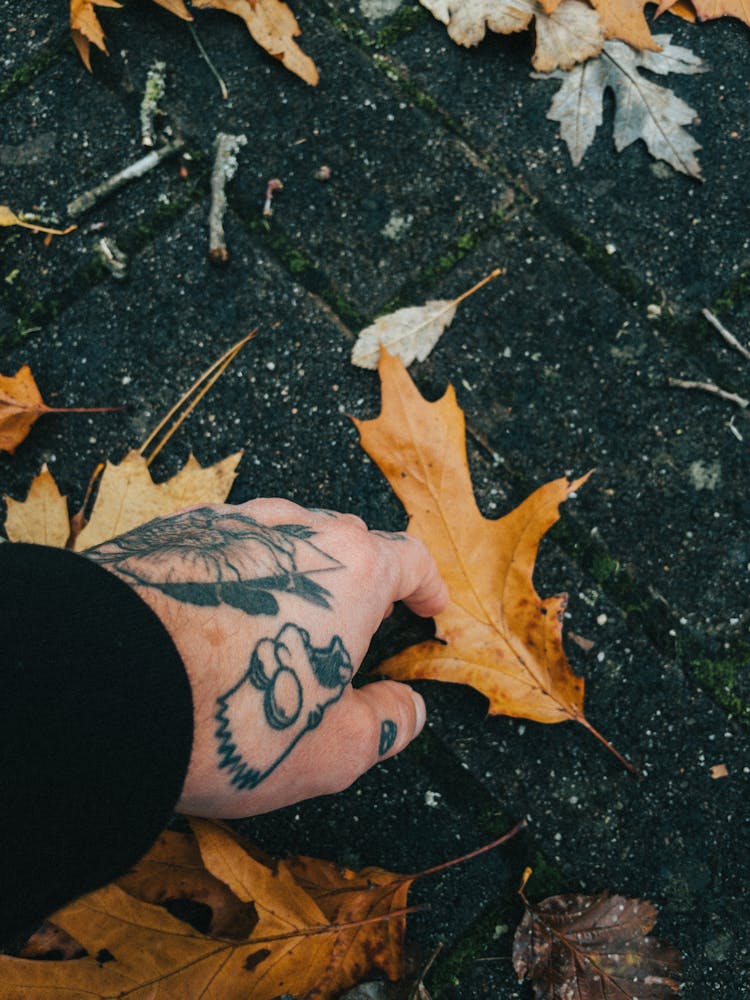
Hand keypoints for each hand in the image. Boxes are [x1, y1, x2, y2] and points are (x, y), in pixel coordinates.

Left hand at [87, 500, 447, 817]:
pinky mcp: (176, 531)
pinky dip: (240, 574)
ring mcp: (232, 523)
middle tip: (352, 631)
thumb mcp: (333, 749)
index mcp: (352, 569)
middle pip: (348, 542)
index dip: (426, 585)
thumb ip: (386, 724)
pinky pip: (226, 545)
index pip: (409, 558)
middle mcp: (295, 529)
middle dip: (361, 581)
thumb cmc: (228, 716)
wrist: (102, 684)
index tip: (428, 606)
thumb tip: (408, 709)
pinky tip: (218, 619)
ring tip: (280, 627)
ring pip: (284, 539)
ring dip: (297, 576)